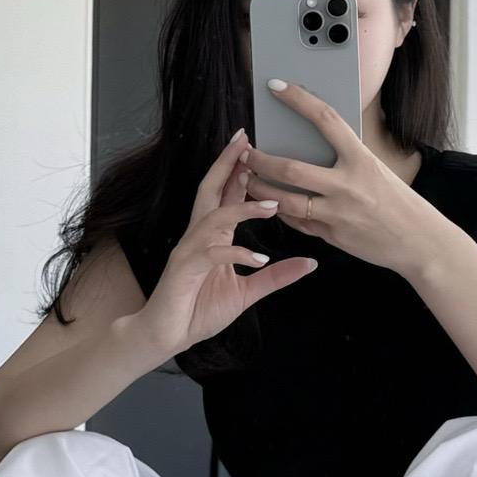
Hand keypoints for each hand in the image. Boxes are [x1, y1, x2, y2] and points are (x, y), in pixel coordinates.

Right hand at [140, 129, 317, 356]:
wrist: (167, 336)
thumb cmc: (199, 311)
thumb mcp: (247, 292)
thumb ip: (275, 276)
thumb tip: (309, 264)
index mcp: (212, 238)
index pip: (224, 196)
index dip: (238, 172)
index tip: (252, 148)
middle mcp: (198, 237)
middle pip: (210, 190)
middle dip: (227, 165)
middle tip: (244, 141)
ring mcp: (189, 251)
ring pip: (214, 217)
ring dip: (242, 208)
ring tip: (272, 205)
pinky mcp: (184, 269)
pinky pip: (212, 254)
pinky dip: (236, 254)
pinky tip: (259, 260)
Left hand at [242, 80, 452, 278]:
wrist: (420, 241)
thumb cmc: (398, 201)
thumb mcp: (376, 170)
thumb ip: (346, 158)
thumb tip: (311, 142)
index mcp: (362, 160)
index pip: (325, 119)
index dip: (298, 99)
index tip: (276, 86)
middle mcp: (348, 186)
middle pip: (291, 168)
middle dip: (261, 160)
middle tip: (246, 152)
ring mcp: (338, 214)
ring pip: (285, 201)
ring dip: (260, 189)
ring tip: (247, 180)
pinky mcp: (332, 236)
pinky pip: (297, 223)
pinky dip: (280, 212)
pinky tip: (270, 204)